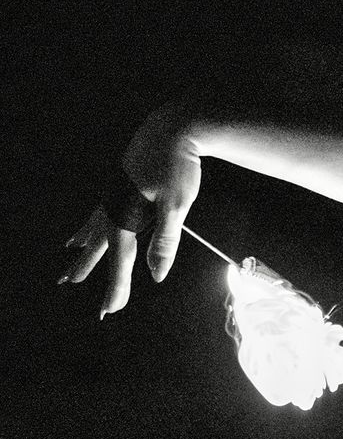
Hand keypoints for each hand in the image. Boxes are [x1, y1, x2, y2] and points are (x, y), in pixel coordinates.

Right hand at [60, 99, 203, 317]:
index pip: (120, 260)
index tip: (110, 310)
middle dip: (85, 268)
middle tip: (67, 286)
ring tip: (70, 262)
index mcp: (126, 216)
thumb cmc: (178, 166)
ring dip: (83, 248)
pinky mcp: (120, 183)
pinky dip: (89, 225)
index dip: (117, 287)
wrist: (174, 128)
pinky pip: (98, 212)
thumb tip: (156, 274)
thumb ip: (165, 241)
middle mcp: (113, 206)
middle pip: (97, 245)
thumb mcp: (176, 206)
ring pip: (94, 228)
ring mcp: (114, 193)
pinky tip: (87, 228)